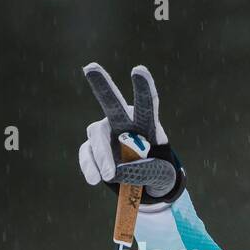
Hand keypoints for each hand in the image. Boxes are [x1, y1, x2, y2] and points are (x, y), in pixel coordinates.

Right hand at [78, 63, 183, 203]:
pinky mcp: (92, 148)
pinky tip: (94, 180)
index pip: (147, 105)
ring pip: (97, 135)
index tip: (138, 70)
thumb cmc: (158, 171)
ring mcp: (105, 133)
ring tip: (109, 176)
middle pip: (112, 103)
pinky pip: (87, 154)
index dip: (144, 89)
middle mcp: (124, 122)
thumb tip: (115, 172)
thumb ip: (145, 171)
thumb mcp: (162, 175)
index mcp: (147, 124)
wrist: (145, 182)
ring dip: (102, 155)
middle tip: (91, 67)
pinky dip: (90, 166)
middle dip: (102, 85)